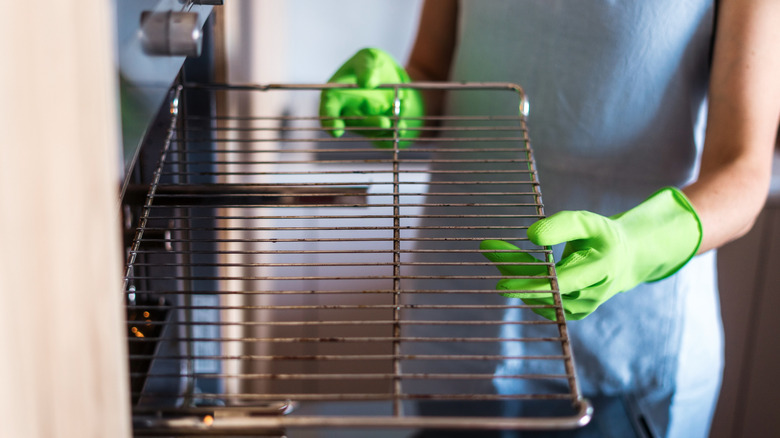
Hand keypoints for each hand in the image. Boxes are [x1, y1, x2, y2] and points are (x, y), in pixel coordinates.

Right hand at [319, 48, 423, 147]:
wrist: (387, 72)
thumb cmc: (369, 63)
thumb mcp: (368, 58)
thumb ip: (366, 69)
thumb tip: (367, 83)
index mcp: (335, 95)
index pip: (328, 111)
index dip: (330, 122)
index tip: (337, 131)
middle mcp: (347, 112)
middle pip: (354, 124)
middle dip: (369, 125)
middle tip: (385, 123)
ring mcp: (363, 121)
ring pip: (372, 131)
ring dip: (386, 130)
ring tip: (400, 123)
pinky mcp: (378, 126)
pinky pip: (386, 131)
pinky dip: (396, 128)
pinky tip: (404, 120)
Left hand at [481, 187, 701, 319]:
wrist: (625, 259)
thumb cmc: (602, 237)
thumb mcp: (588, 222)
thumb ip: (562, 225)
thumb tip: (531, 236)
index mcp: (601, 270)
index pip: (560, 283)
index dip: (530, 284)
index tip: (501, 283)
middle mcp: (591, 295)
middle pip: (544, 288)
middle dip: (514, 270)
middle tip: (489, 249)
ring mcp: (581, 308)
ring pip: (539, 297)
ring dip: (516, 276)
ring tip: (499, 253)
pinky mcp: (572, 314)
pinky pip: (542, 302)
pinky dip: (524, 286)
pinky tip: (513, 269)